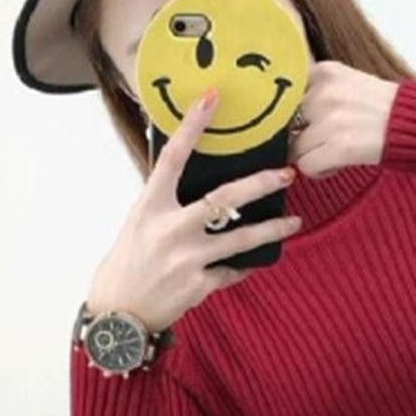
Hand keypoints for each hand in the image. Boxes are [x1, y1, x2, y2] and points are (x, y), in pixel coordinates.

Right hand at [87, 87, 301, 333]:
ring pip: (242, 239)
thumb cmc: (127, 266)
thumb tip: (190, 181)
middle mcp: (170, 229)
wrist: (121, 316)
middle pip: (223, 198)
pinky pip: (232, 271)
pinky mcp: (200, 285)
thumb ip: (165, 205)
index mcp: (149, 207)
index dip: (193, 126)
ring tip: (294, 222)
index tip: (212, 98)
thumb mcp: (138, 226)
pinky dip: (243, 266)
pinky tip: (254, 262)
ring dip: (273, 229)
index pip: (172, 157)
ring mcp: (187, 258)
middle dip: (260, 184)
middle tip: (286, 174)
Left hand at [287, 60, 398, 177]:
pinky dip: (320, 171)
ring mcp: (330, 119)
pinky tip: (338, 164)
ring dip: (312, 157)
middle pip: (286, 127)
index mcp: (323, 72)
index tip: (302, 127)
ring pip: (295, 149)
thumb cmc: (385, 110)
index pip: (283, 99)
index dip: (291, 118)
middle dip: (303, 139)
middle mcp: (323, 92)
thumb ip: (318, 92)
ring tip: (335, 154)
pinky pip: (307, 166)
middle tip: (326, 143)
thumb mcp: (349, 83)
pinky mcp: (338, 145)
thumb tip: (283, 116)